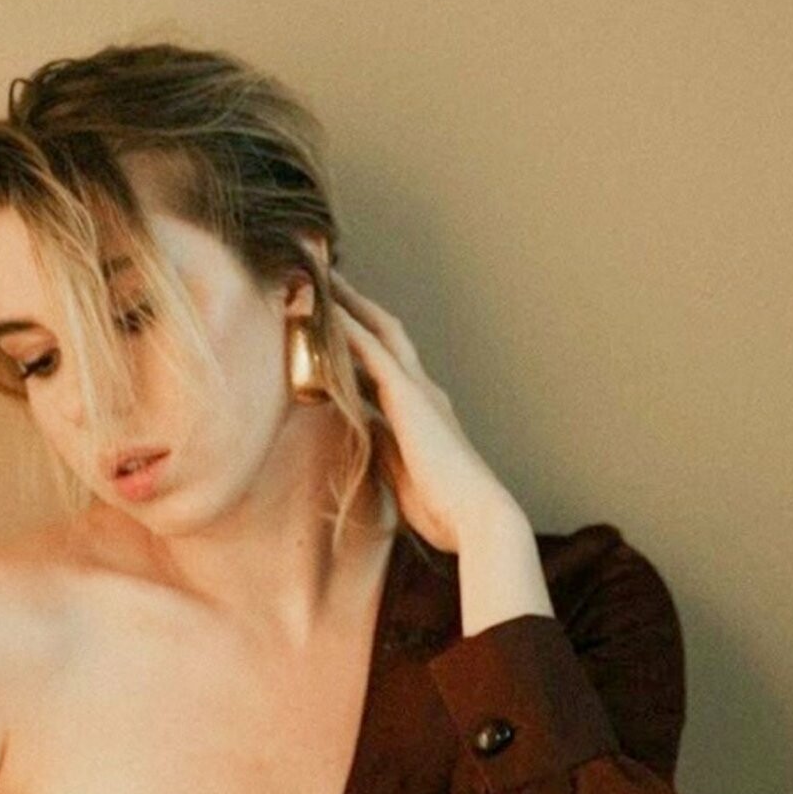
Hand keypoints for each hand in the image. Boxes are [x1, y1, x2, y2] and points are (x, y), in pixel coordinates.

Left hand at [327, 266, 522, 552]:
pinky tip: (326, 310)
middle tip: (325, 279)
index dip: (360, 342)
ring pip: (376, 331)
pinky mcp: (407, 395)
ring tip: (318, 277)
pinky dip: (348, 328)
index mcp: (420, 411)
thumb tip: (363, 426)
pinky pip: (372, 350)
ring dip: (348, 305)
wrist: (474, 515)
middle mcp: (421, 390)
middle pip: (383, 333)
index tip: (335, 323)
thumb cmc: (442, 508)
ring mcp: (416, 389)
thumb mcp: (401, 471)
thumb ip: (383, 443)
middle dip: (356, 306)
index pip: (384, 365)